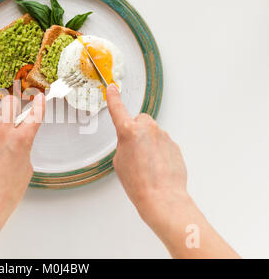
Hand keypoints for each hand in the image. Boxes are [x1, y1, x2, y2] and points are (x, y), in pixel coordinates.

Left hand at [0, 94, 44, 257]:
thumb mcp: (26, 168)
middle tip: (13, 111)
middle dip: (13, 105)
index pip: (34, 114)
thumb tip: (18, 140)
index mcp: (21, 140)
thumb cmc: (6, 193)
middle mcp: (2, 133)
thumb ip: (23, 148)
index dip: (39, 104)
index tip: (39, 97)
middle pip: (9, 103)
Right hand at [105, 84, 187, 225]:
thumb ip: (124, 144)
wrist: (161, 196)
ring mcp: (163, 136)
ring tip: (146, 164)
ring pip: (152, 133)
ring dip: (148, 143)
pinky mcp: (174, 145)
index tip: (112, 88)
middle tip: (133, 151)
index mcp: (129, 132)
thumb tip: (133, 142)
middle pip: (139, 121)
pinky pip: (163, 143)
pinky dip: (159, 152)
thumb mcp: (119, 161)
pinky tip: (156, 167)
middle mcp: (148, 129)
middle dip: (136, 131)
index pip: (118, 109)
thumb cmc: (139, 183)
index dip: (113, 98)